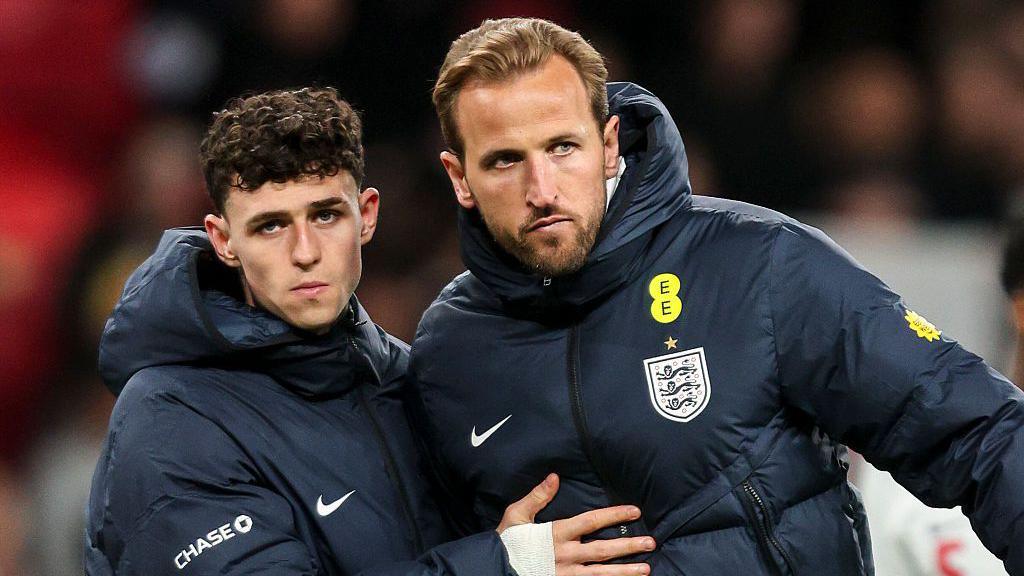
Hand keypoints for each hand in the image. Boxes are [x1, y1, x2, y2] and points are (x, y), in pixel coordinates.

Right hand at [499, 473, 653, 575]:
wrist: (493, 570)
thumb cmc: (506, 542)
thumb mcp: (516, 515)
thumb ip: (537, 496)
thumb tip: (555, 476)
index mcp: (556, 534)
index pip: (592, 522)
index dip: (615, 515)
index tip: (635, 511)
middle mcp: (565, 555)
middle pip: (603, 550)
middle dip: (629, 546)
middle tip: (651, 543)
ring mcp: (566, 575)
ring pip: (602, 574)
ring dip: (626, 571)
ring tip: (647, 569)